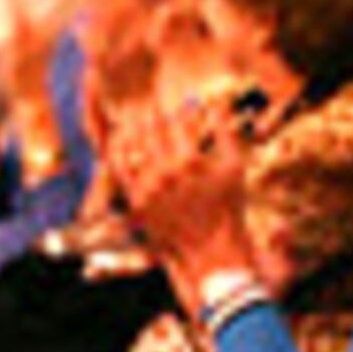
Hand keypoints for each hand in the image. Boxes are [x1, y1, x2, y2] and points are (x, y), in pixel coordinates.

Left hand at [104, 93, 258, 299]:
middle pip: (151, 131)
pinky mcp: (137, 203)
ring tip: (133, 117)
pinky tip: (120, 140)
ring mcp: (148, 189)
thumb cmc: (227, 206)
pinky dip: (118, 151)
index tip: (173, 103)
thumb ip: (225, 131)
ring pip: (132, 147)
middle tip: (149, 104)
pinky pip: (120, 170)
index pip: (175, 122)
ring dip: (132, 127)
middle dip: (150, 113)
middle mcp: (166, 174)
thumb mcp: (235, 166)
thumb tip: (213, 103)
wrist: (211, 248)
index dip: (174, 109)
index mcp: (190, 162)